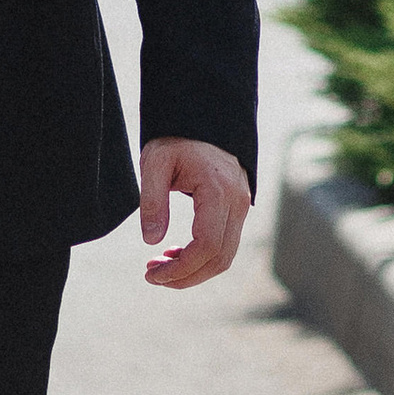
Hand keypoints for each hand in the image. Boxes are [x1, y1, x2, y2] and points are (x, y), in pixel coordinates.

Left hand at [139, 136, 251, 286]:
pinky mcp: (238, 209)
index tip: (152, 274)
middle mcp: (237, 203)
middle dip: (185, 275)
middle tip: (151, 275)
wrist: (203, 119)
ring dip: (194, 270)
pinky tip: (175, 254)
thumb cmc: (176, 138)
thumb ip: (152, 201)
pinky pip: (225, 244)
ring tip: (159, 267)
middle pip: (219, 258)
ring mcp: (242, 207)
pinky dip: (202, 257)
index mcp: (218, 191)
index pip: (206, 245)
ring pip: (225, 256)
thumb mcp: (155, 162)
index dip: (181, 268)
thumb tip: (151, 241)